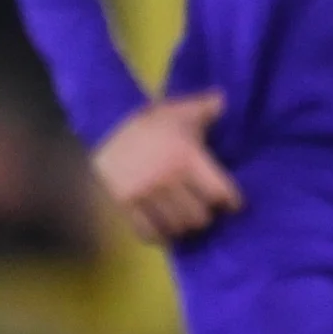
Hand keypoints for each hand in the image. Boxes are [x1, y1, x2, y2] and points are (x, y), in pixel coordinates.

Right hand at [91, 91, 241, 245]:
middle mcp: (166, 179)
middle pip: (201, 217)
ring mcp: (143, 194)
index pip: (220, 194)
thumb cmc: (150, 124)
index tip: (231, 203)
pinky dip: (161, 234)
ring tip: (185, 216)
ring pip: (178, 228)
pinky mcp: (124, 205)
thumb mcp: (179, 111)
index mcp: (186, 157)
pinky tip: (164, 225)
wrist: (101, 129)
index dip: (230, 201)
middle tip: (204, 208)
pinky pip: (150, 233)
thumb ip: (206, 107)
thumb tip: (224, 99)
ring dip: (184, 224)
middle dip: (206, 213)